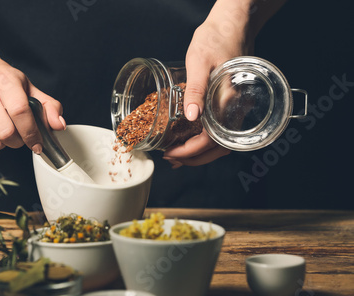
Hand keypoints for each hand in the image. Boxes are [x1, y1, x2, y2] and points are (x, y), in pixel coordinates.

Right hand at [0, 52, 64, 153]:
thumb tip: (59, 126)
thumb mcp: (28, 86)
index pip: (20, 112)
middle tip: (18, 136)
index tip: (37, 144)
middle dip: (17, 141)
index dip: (32, 133)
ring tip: (2, 133)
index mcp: (6, 83)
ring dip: (1, 145)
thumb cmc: (1, 79)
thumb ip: (48, 105)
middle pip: (5, 132)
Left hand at [163, 3, 255, 166]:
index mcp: (228, 101)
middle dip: (194, 159)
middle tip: (172, 160)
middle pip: (218, 148)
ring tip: (179, 156)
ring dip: (201, 153)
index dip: (189, 152)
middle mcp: (236, 109)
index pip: (210, 141)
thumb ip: (195, 89)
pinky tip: (191, 138)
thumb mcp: (198, 61)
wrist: (234, 23)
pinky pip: (222, 130)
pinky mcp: (234, 103)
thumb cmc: (217, 38)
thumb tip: (191, 116)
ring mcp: (237, 107)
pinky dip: (206, 141)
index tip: (170, 154)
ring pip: (222, 142)